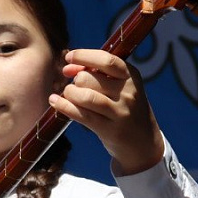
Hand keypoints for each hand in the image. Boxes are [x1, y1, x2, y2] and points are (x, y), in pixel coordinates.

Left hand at [49, 49, 164, 175]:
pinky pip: (81, 115)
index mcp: (131, 76)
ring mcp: (120, 112)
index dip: (84, 56)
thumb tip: (68, 68)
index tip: (69, 57)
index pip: (106, 60)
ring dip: (70, 93)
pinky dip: (63, 106)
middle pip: (90, 78)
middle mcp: (128, 93)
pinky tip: (54, 101)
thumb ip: (95, 74)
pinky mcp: (109, 129)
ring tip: (68, 94)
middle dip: (76, 80)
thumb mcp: (119, 88)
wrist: (142, 142)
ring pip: (85, 96)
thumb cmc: (124, 108)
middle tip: (74, 86)